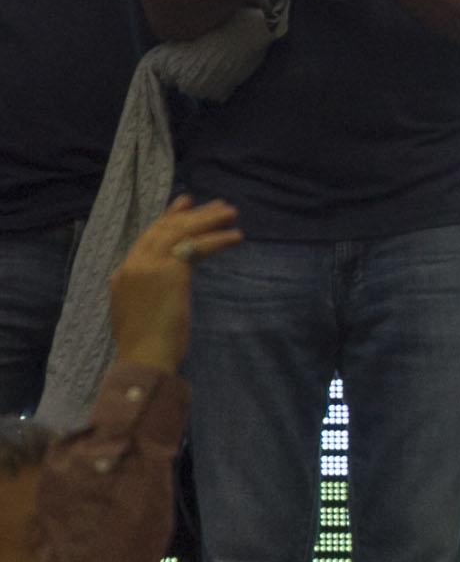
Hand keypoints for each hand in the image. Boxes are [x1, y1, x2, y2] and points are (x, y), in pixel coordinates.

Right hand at [109, 196, 241, 373]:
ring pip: (181, 232)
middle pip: (165, 229)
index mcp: (122, 274)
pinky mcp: (169, 272)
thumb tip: (166, 278)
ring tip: (231, 214)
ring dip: (208, 220)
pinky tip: (235, 236)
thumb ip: (145, 289)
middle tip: (219, 205)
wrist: (143, 359)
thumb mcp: (138, 310)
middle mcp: (132, 265)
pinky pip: (197, 247)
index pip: (148, 237)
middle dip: (194, 214)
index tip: (185, 203)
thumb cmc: (146, 344)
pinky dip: (218, 239)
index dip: (168, 218)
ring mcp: (148, 266)